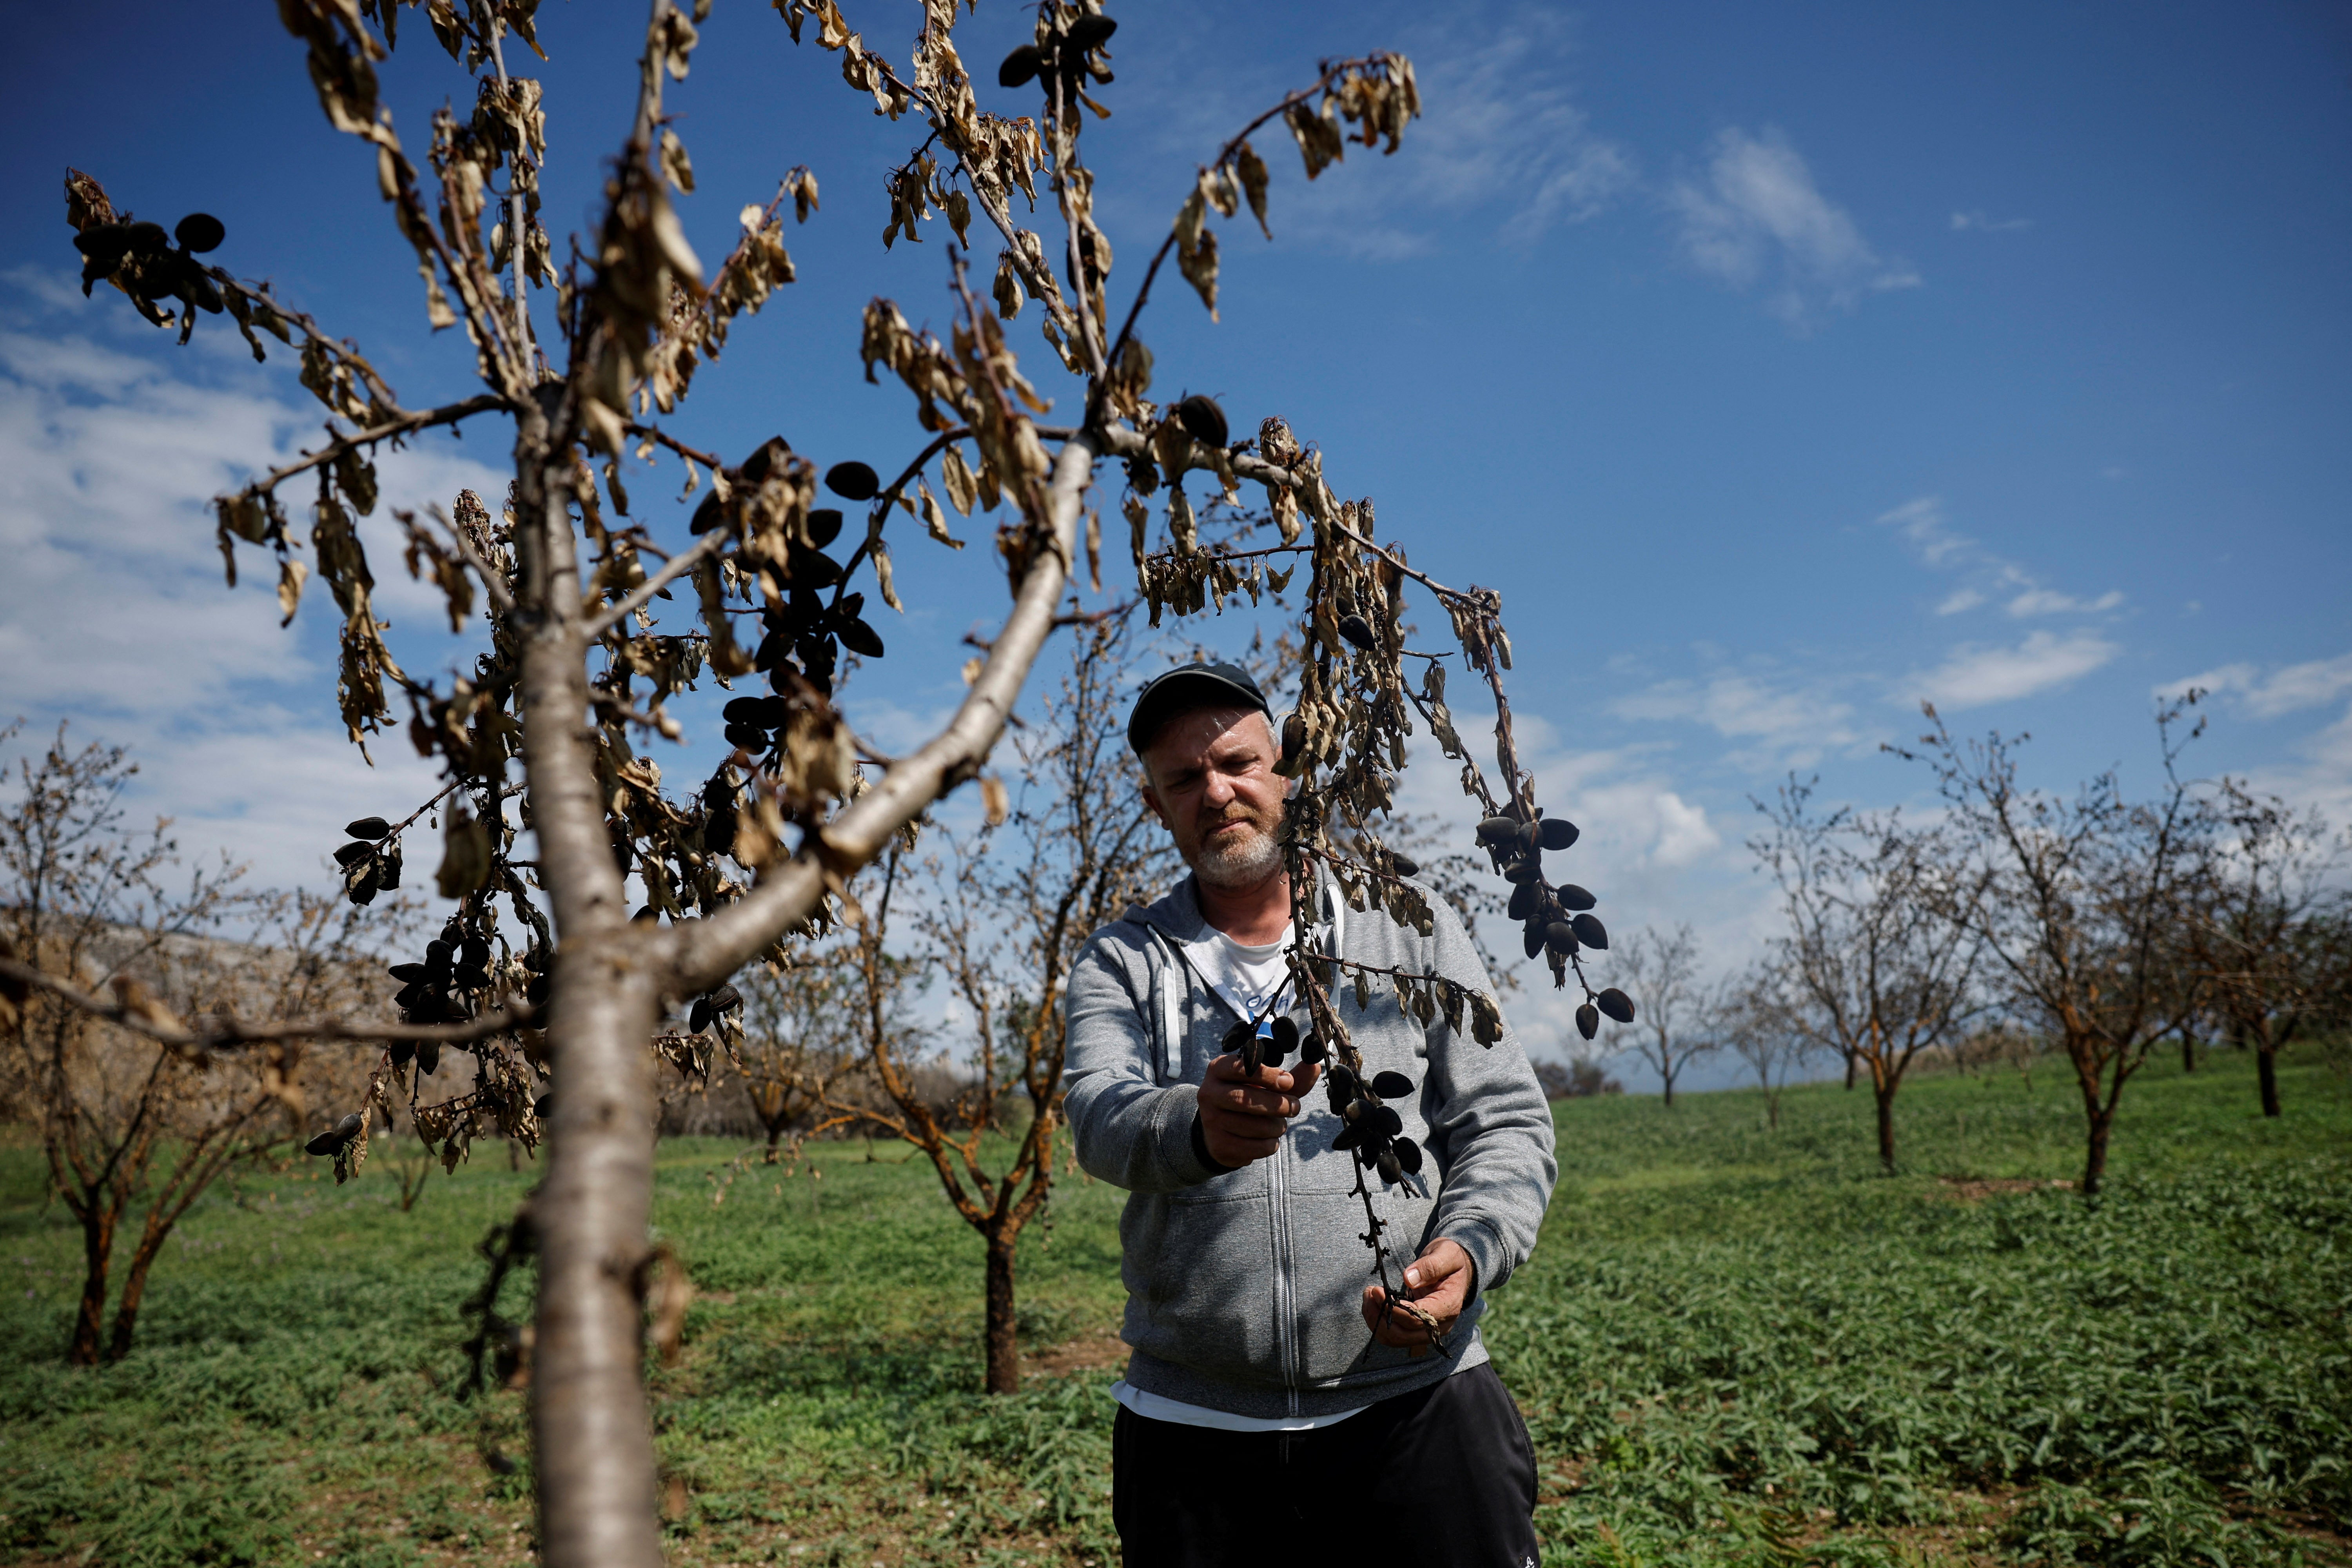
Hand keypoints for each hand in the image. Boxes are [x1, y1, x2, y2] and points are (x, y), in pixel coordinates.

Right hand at [1196, 1052, 1321, 1167]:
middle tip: (1295, 1107)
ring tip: (1279, 1124)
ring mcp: (1211, 1121)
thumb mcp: (1267, 1084)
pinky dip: (1270, 1144)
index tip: (1288, 1082)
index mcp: (1218, 1069)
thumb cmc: (1250, 1098)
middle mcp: (1209, 1093)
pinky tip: (1269, 1138)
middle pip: (1245, 1099)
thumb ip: (1290, 1077)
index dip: (1267, 1075)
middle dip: (1278, 1104)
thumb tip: (1315, 1066)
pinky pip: (1254, 1147)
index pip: (1241, 1069)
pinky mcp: (1219, 1145)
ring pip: (1253, 1126)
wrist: (1222, 1129)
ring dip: (1277, 1126)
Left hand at [1361, 1238, 1474, 1357]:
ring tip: (1368, 1297)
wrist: (1454, 1269)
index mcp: (1448, 1306)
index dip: (1395, 1309)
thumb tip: (1408, 1279)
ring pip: (1395, 1339)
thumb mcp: (1446, 1254)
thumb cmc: (1450, 1259)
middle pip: (1403, 1335)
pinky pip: (1394, 1335)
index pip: (1417, 1319)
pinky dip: (1379, 1323)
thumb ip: (1430, 1266)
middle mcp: (1438, 1325)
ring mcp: (1426, 1330)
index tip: (1377, 1291)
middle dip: (1380, 1316)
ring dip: (1376, 1321)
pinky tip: (1373, 1304)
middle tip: (1369, 1292)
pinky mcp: (1415, 1329)